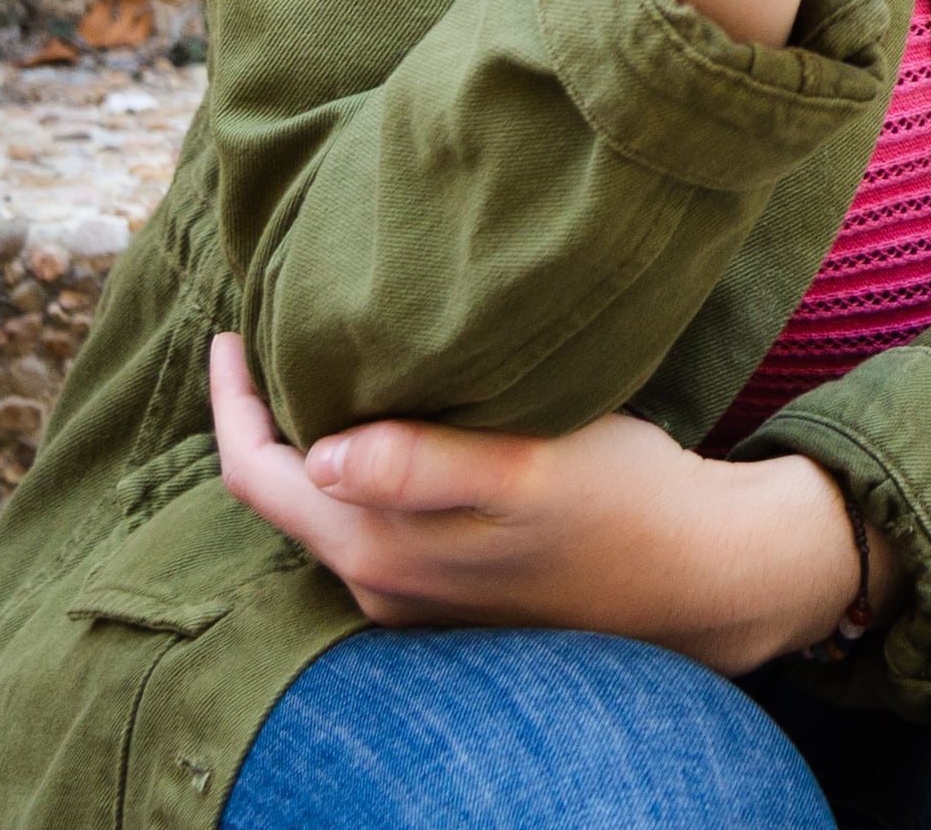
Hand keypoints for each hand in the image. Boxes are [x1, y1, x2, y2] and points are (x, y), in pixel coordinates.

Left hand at [208, 334, 888, 666]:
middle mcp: (379, 586)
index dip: (233, 403)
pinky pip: (373, 525)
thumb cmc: (620, 500)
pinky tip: (393, 425)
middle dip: (267, 416)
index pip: (256, 477)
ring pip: (329, 509)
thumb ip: (419, 462)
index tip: (232, 331)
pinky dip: (360, 469)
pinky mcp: (450, 594)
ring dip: (315, 441)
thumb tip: (319, 452)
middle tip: (270, 333)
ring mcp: (413, 599)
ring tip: (327, 367)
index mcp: (378, 551)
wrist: (699, 573)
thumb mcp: (525, 465)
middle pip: (282, 496)